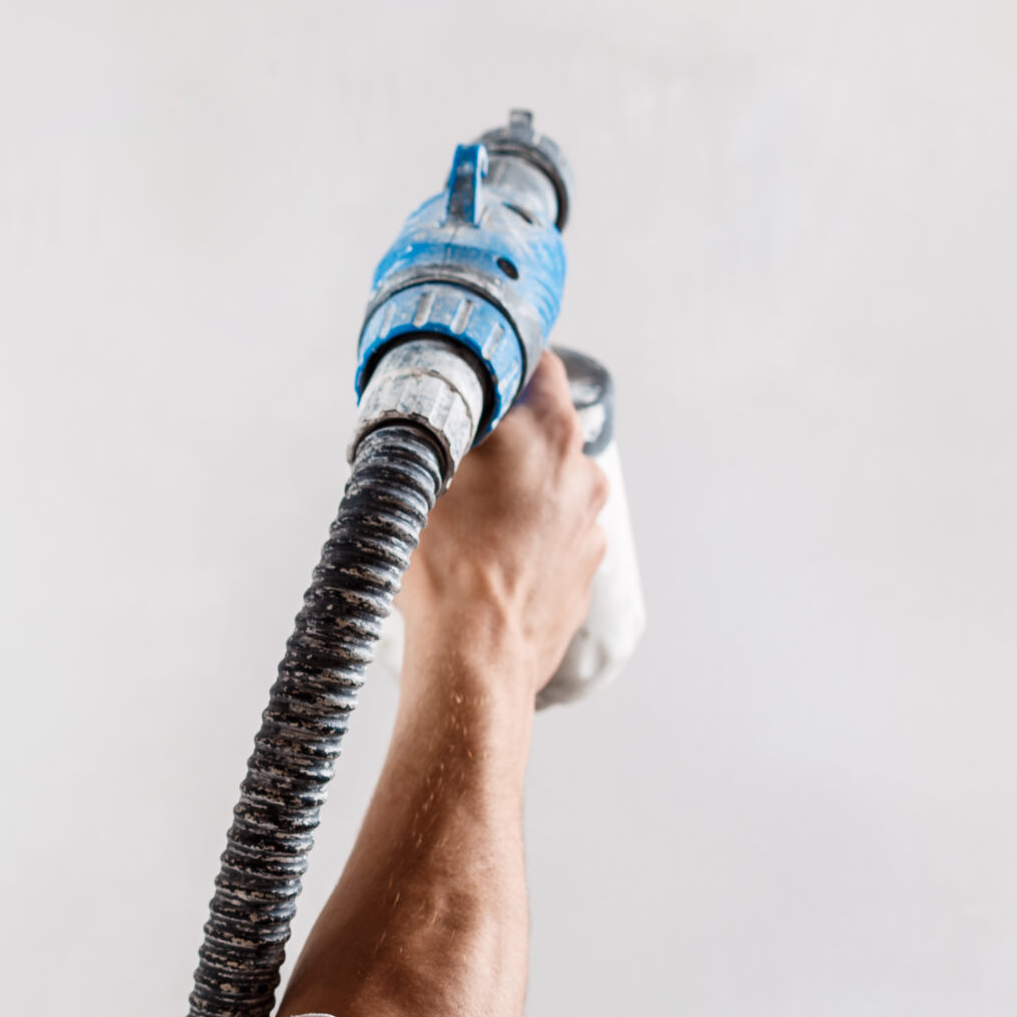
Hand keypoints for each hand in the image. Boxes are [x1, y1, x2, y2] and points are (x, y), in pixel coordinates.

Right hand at [398, 350, 607, 700]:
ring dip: (515, 495)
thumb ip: (442, 435)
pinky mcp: (586, 572)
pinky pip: (553, 538)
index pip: (539, 365)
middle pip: (544, 432)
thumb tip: (431, 421)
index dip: (505, 363)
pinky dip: (526, 541)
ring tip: (466, 523)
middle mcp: (584, 474)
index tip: (479, 371)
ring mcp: (590, 527)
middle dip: (503, 439)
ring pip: (549, 490)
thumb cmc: (449, 564)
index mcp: (548, 434)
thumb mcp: (426, 473)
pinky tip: (486, 561)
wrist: (476, 653)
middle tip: (455, 456)